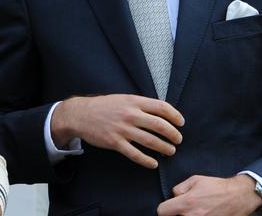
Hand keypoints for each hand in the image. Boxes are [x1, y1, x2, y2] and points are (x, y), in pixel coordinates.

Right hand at [52, 94, 183, 167]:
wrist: (80, 114)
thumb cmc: (103, 106)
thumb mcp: (122, 99)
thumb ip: (139, 105)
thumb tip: (160, 112)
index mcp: (133, 101)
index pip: (161, 107)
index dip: (174, 115)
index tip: (181, 123)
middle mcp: (129, 114)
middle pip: (160, 125)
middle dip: (173, 134)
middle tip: (178, 140)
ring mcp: (122, 129)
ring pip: (150, 141)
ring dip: (164, 148)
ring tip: (170, 151)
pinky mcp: (115, 142)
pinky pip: (135, 154)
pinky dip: (147, 160)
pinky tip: (153, 163)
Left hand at [157, 174, 261, 215]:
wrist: (238, 197)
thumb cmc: (217, 187)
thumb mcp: (195, 180)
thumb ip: (179, 188)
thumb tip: (173, 197)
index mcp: (187, 203)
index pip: (162, 211)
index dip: (164, 208)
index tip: (168, 207)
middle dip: (177, 213)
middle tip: (185, 207)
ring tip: (197, 209)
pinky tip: (204, 213)